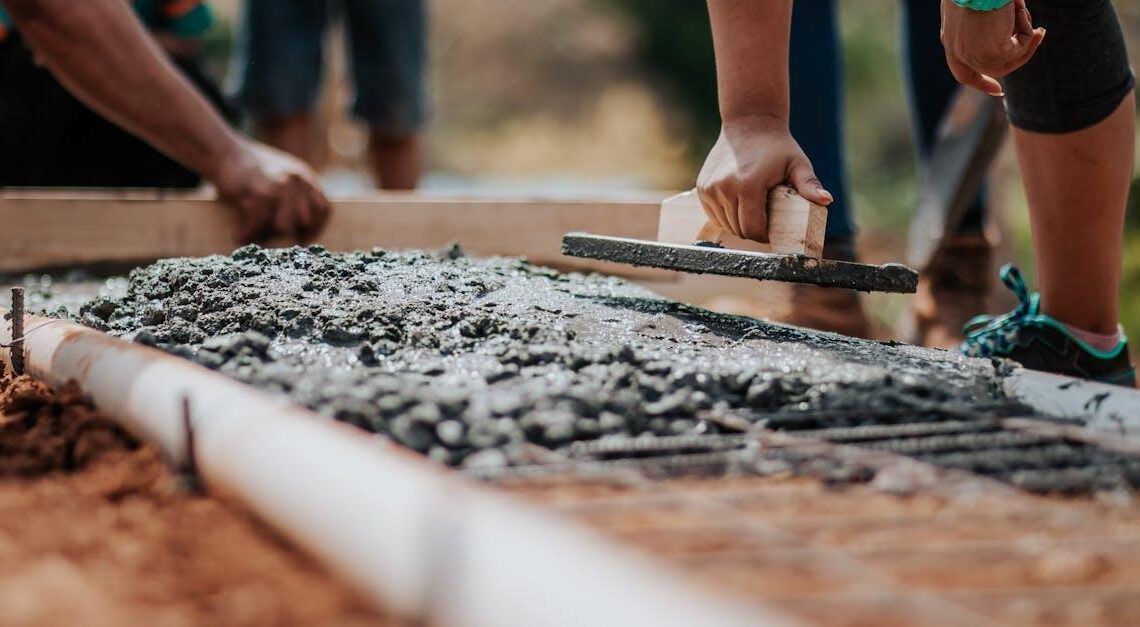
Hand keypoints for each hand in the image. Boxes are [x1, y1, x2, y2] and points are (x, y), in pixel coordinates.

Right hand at [210, 141, 331, 242]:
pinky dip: (247, 232)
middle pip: (303, 221)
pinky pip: (258, 223)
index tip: (302, 239)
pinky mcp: (259, 191)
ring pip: (283, 226)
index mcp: (306, 177)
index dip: (315, 228)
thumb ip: (297, 194)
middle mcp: (297, 180)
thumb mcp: (283, 174)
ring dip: (266, 234)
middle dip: (289, 234)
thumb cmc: (251, 169)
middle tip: (272, 241)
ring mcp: (279, 185)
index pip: (324, 209)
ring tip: (253, 236)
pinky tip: (239, 234)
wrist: (224, 151)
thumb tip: (302, 228)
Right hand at [696, 114, 831, 241]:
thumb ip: (809, 184)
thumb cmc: (778, 147)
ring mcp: (710, 189)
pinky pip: (714, 215)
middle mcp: (725, 188)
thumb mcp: (797, 164)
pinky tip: (737, 205)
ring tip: (752, 212)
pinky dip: (725, 216)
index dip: (764, 236)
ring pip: (725, 224)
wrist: (749, 123)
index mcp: (748, 186)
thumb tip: (826, 200)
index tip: (772, 231)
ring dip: (738, 224)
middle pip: (739, 229)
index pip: (753, 229)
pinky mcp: (702, 188)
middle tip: (765, 222)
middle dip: (752, 231)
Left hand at [940, 0, 1044, 95]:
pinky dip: (1027, 32)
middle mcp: (958, 52)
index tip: (998, 91)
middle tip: (1039, 34)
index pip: (963, 71)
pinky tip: (1023, 12)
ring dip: (1025, 38)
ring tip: (1030, 16)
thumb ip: (980, 21)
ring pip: (1009, 60)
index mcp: (951, 39)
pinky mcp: (991, 53)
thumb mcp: (973, 3)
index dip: (980, 82)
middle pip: (991, 68)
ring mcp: (973, 55)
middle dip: (1018, 57)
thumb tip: (1004, 26)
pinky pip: (1019, 50)